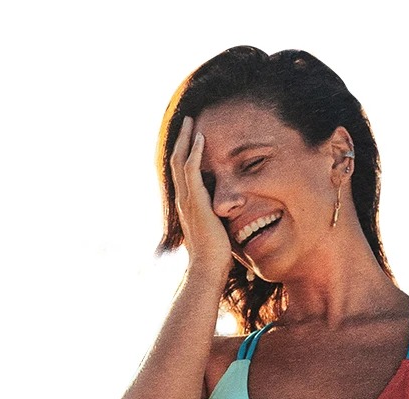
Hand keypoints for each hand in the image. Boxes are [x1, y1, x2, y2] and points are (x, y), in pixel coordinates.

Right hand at [168, 115, 231, 280]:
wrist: (208, 268)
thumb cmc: (215, 254)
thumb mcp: (217, 229)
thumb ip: (219, 216)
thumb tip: (231, 213)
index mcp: (187, 204)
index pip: (183, 172)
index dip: (186, 153)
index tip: (192, 137)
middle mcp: (183, 199)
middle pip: (177, 161)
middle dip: (183, 139)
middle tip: (188, 121)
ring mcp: (187, 200)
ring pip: (181, 161)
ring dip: (187, 139)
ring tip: (192, 122)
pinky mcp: (195, 202)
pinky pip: (192, 171)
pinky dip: (195, 153)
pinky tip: (201, 138)